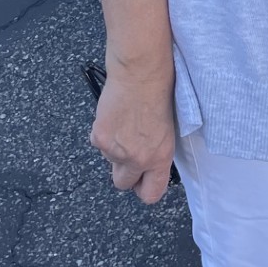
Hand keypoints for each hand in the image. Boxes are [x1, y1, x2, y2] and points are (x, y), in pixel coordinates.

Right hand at [90, 64, 177, 203]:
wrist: (140, 72)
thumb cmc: (159, 92)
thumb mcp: (168, 129)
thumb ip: (157, 151)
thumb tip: (149, 162)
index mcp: (160, 157)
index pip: (151, 194)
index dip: (145, 189)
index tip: (144, 182)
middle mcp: (137, 159)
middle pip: (123, 184)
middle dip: (125, 174)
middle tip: (130, 155)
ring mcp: (115, 150)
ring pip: (109, 161)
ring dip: (114, 149)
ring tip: (125, 125)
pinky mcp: (99, 138)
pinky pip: (98, 144)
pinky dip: (104, 134)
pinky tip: (115, 118)